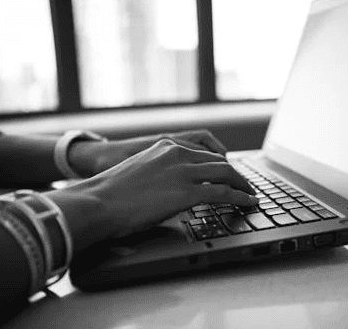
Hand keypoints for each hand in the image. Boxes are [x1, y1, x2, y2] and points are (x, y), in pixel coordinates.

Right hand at [52, 139, 256, 247]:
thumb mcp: (140, 171)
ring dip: (242, 184)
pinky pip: (224, 192)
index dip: (219, 165)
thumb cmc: (111, 193)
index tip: (227, 174)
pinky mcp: (187, 191)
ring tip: (250, 194)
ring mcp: (184, 171)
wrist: (97, 202)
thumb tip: (169, 189)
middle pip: (218, 161)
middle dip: (235, 174)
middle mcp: (178, 153)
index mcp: (166, 146)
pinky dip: (240, 197)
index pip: (203, 153)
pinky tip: (248, 202)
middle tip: (244, 184)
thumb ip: (161, 173)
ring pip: (226, 173)